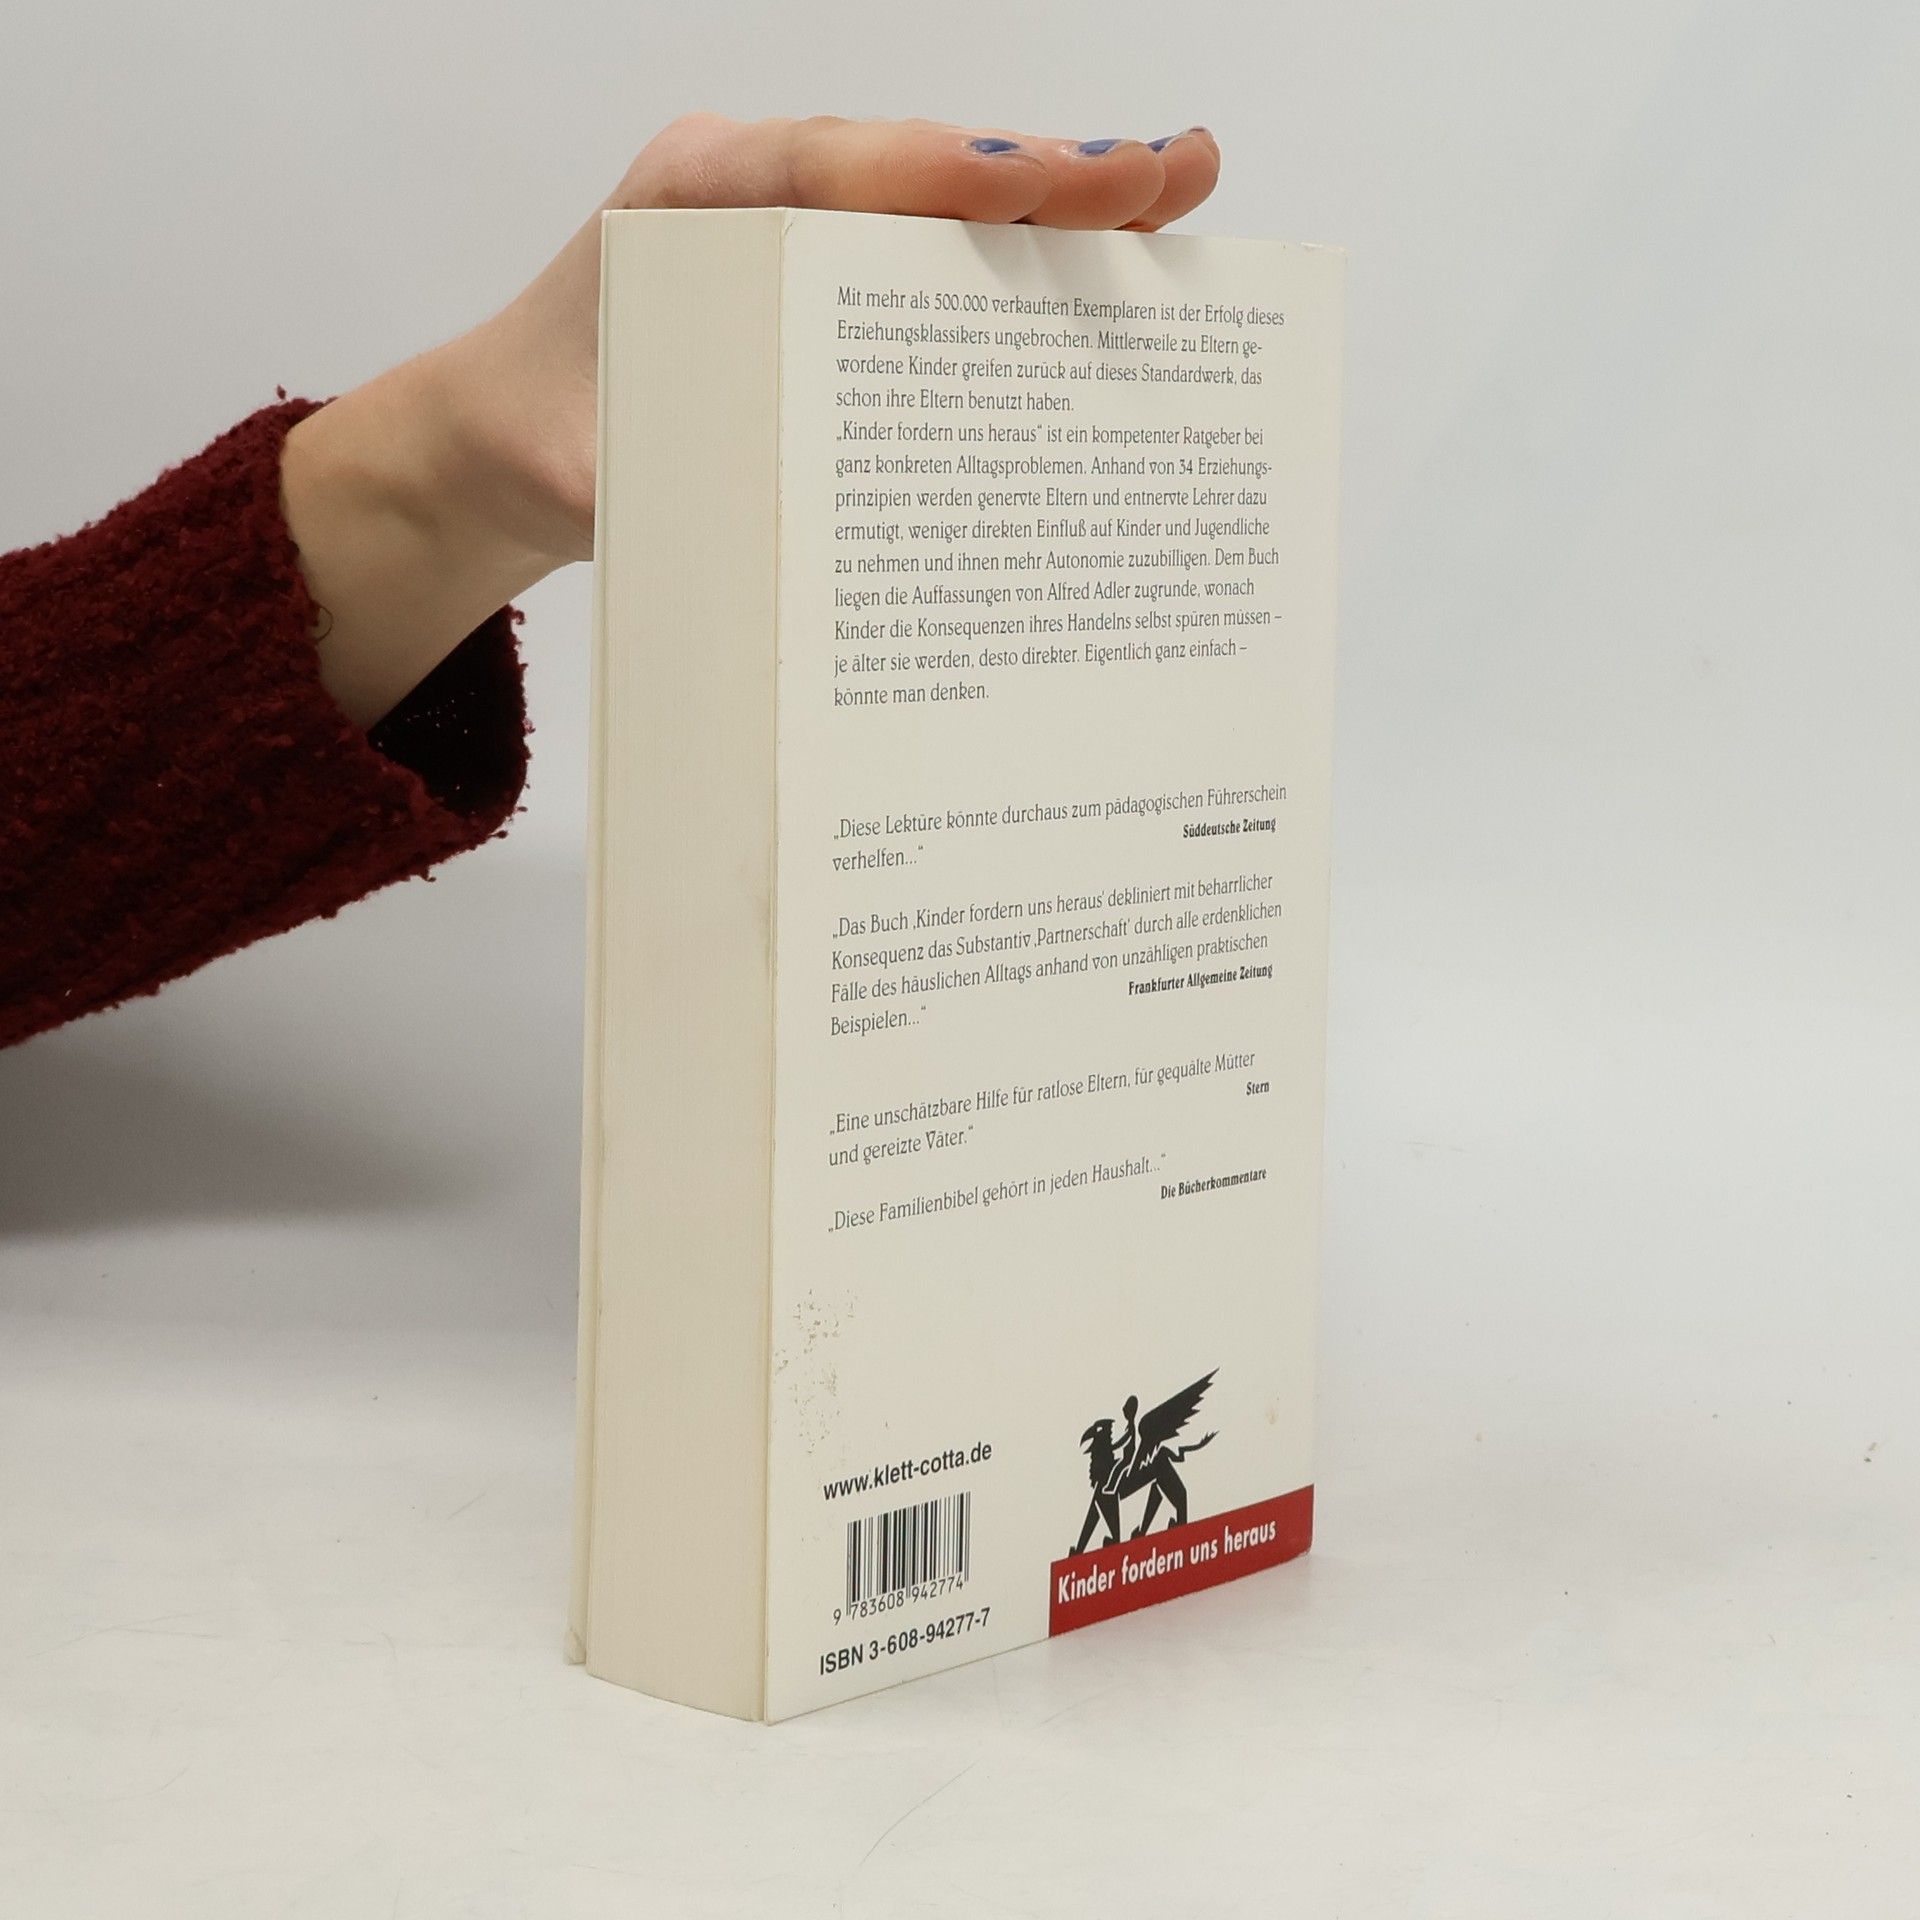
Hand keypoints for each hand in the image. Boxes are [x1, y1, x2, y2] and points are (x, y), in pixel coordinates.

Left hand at [284, 116, 1222, 724]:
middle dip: (1048, 173)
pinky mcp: (820, 280)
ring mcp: (793, 231)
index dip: (943, 174)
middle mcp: (750, 195)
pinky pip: (927, 257)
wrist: (496, 438)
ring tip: (1172, 200)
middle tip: (1171, 174)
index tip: (1043, 183)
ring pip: (939, 204)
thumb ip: (648, 487)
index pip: (829, 170)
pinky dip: (1013, 263)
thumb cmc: (535, 436)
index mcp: (684, 204)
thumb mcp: (576, 471)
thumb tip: (746, 533)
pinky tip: (1098, 274)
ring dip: (1055, 209)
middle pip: (916, 167)